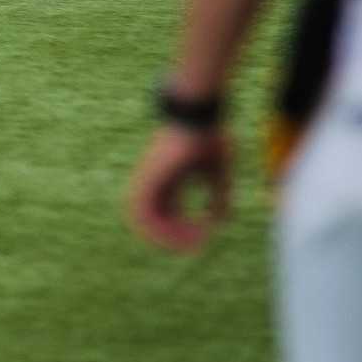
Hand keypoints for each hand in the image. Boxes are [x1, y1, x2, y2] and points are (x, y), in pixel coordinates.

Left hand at [127, 124, 231, 251]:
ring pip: (145, 221)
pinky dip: (158, 228)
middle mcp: (155, 184)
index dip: (184, 231)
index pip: (168, 215)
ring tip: (190, 243)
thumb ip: (218, 197)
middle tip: (198, 244)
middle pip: (157, 221)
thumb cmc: (208, 139)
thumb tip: (220, 222)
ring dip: (166, 237)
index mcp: (169, 182)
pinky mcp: (146, 179)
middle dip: (176, 238)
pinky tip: (182, 231)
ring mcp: (148, 181)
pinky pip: (141, 213)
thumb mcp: (217, 175)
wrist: (196, 117)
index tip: (205, 237)